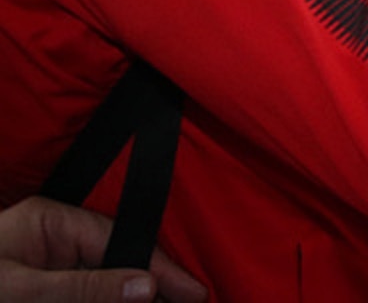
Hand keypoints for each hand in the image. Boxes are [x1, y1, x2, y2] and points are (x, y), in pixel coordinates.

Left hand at [0, 196, 207, 302]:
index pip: (118, 241)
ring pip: (104, 279)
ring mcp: (48, 267)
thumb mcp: (24, 289)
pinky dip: (110, 298)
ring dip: (132, 295)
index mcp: (50, 223)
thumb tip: (146, 287)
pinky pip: (87, 291)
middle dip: (152, 284)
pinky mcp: (44, 291)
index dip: (158, 269)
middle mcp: (53, 241)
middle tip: (188, 302)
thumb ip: (84, 287)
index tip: (193, 292)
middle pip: (118, 260)